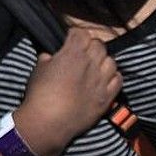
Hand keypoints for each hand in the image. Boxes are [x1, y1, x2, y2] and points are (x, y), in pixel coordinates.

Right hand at [14, 28, 122, 155]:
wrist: (49, 121)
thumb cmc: (40, 94)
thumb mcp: (38, 69)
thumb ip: (47, 58)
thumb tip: (51, 57)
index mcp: (72, 54)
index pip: (81, 33)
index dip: (75, 34)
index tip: (70, 38)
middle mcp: (91, 64)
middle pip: (99, 45)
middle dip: (90, 45)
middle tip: (83, 52)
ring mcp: (101, 81)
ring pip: (111, 61)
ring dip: (103, 60)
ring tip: (95, 65)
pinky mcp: (107, 97)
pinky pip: (118, 80)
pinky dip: (113, 76)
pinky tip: (105, 79)